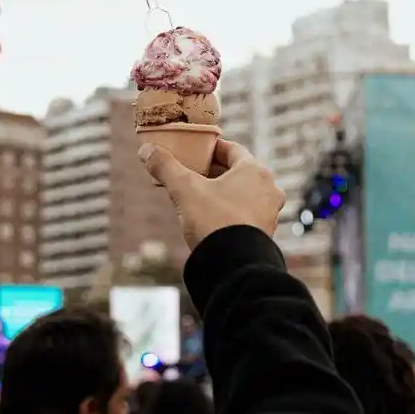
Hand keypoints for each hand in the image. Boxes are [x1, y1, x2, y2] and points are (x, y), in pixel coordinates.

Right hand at [139, 139, 285, 247]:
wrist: (233, 266)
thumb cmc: (214, 220)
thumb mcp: (184, 189)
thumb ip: (165, 166)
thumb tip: (146, 150)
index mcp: (255, 171)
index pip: (231, 149)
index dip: (208, 147)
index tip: (192, 149)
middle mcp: (268, 189)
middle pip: (235, 171)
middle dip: (210, 171)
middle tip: (187, 172)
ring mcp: (268, 212)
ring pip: (240, 193)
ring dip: (218, 191)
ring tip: (193, 195)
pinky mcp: (263, 232)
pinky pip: (243, 212)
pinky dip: (226, 209)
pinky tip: (206, 216)